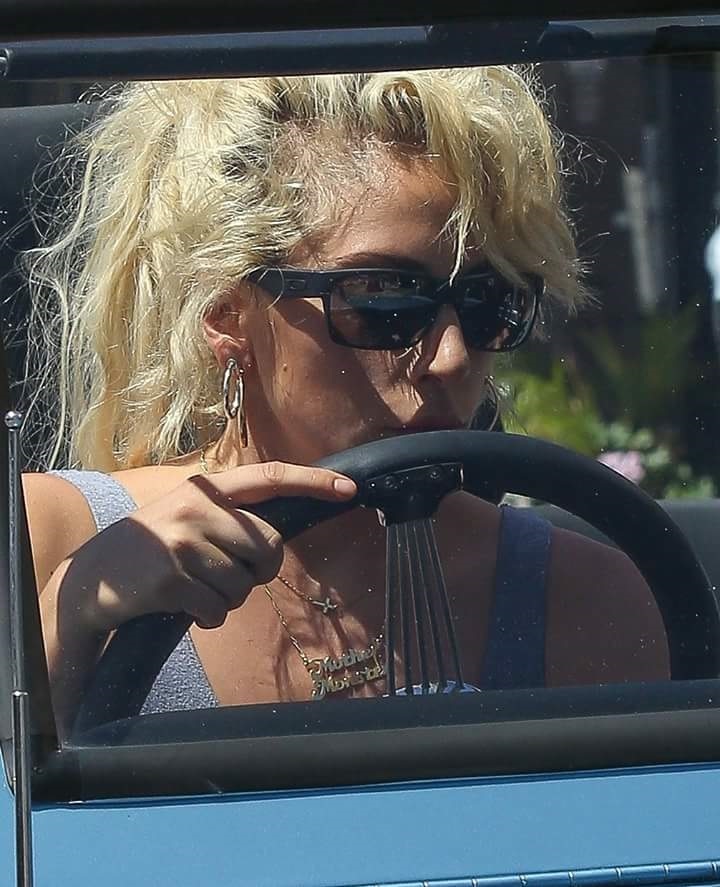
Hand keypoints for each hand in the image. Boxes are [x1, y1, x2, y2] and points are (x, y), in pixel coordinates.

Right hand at [61, 462, 356, 632]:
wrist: (90, 579)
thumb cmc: (153, 548)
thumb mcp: (187, 515)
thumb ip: (229, 516)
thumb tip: (278, 539)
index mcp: (205, 488)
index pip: (269, 476)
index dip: (311, 482)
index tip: (349, 488)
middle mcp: (196, 506)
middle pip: (268, 547)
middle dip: (258, 571)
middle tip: (229, 575)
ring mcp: (181, 541)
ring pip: (243, 585)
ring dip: (226, 598)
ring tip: (194, 587)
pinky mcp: (170, 578)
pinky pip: (218, 610)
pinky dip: (207, 616)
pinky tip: (181, 605)